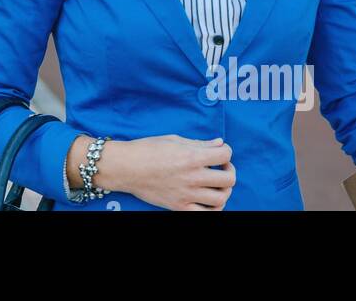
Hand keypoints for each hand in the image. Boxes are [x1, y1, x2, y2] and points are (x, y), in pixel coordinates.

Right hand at [91, 135, 235, 210]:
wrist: (126, 167)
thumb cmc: (148, 149)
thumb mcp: (174, 140)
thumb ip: (199, 143)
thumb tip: (219, 143)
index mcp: (191, 156)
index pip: (225, 154)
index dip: (226, 151)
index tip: (219, 153)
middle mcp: (192, 176)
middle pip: (229, 179)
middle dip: (229, 171)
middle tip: (221, 168)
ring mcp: (186, 194)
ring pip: (221, 198)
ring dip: (224, 191)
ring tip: (216, 185)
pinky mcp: (178, 207)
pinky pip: (205, 215)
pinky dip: (213, 209)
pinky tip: (209, 201)